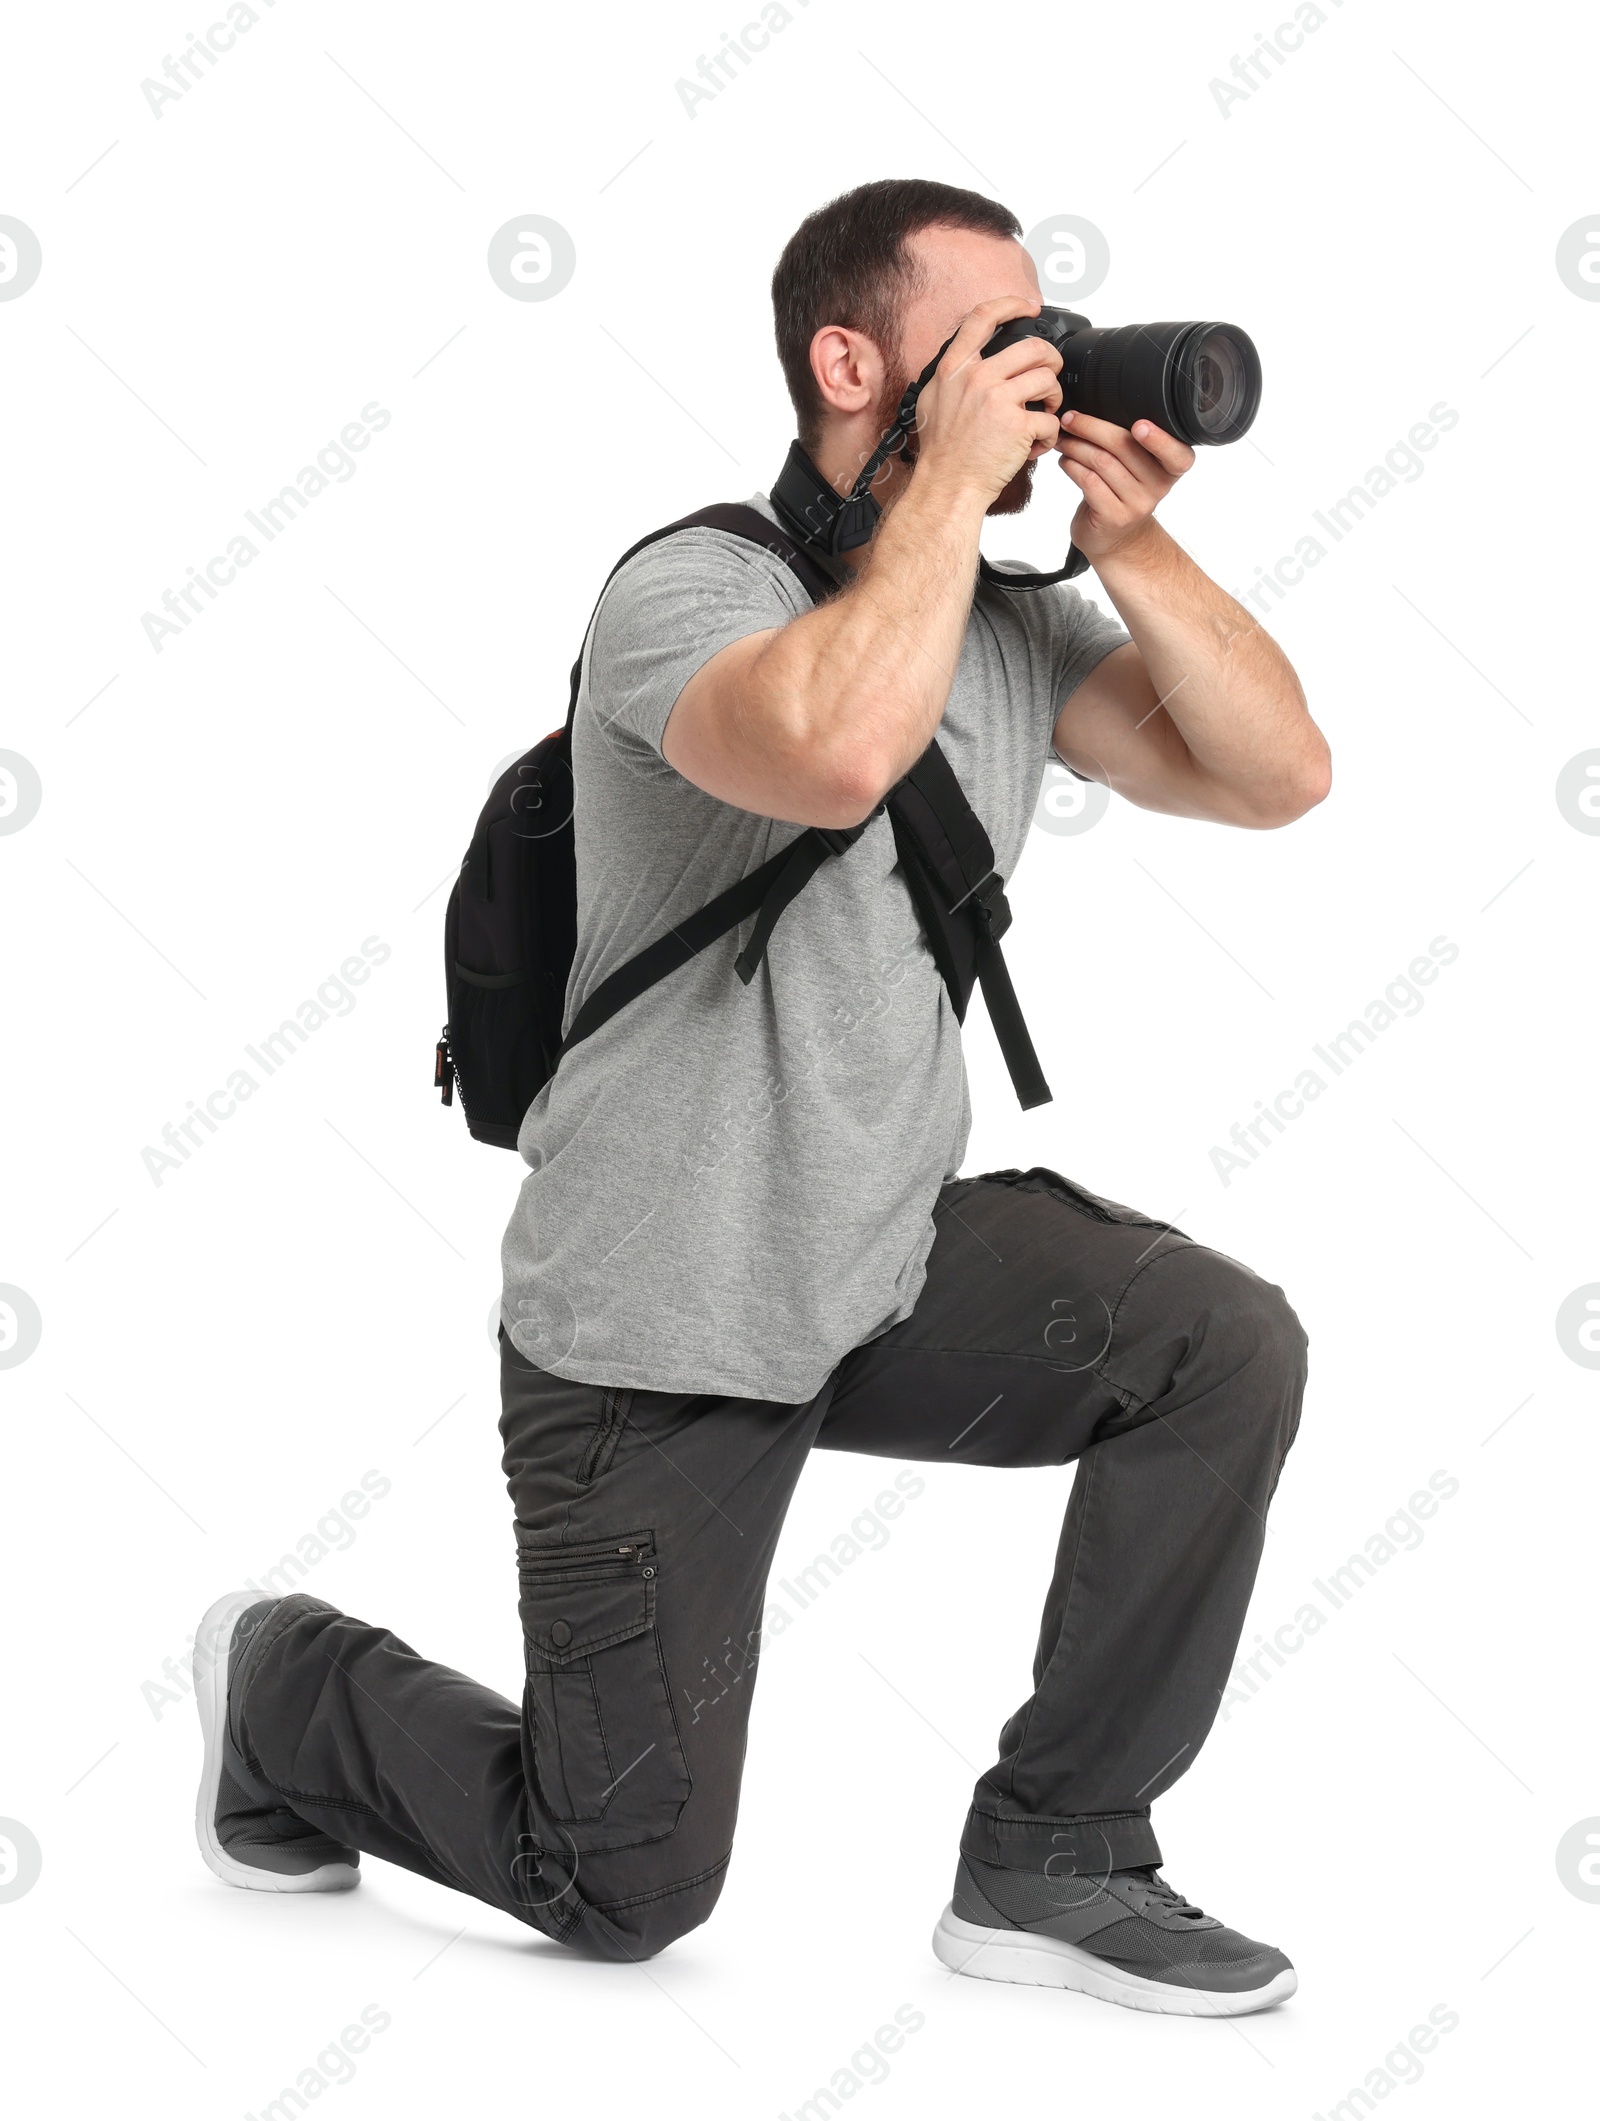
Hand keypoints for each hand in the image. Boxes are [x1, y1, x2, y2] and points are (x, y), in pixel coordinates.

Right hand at [910, 296, 1063, 509]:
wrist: (946, 486)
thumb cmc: (941, 452)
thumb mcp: (933, 400)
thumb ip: (953, 375)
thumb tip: (970, 358)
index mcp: (955, 369)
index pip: (983, 317)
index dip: (1011, 305)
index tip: (1028, 307)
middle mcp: (976, 378)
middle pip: (1032, 347)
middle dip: (1050, 361)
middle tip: (1050, 376)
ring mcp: (997, 400)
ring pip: (1047, 379)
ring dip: (1054, 398)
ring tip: (1046, 414)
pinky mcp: (1018, 425)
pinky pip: (1050, 420)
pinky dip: (1049, 435)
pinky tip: (1037, 445)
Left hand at [1054, 412, 1194, 561]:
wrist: (1116, 539)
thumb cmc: (1122, 493)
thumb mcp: (1137, 467)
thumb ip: (1130, 442)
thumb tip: (1096, 404)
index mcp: (1171, 468)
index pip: (1177, 454)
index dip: (1159, 440)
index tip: (1139, 426)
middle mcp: (1159, 487)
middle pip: (1125, 447)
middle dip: (1092, 427)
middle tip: (1071, 418)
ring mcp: (1137, 504)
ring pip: (1102, 462)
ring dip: (1076, 446)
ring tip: (1063, 439)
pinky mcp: (1114, 517)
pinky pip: (1089, 482)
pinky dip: (1072, 466)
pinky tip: (1066, 461)